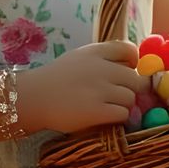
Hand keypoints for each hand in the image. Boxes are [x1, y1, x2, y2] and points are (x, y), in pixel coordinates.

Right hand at [20, 40, 148, 133]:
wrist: (33, 98)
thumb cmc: (56, 79)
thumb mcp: (78, 58)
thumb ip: (103, 58)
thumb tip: (132, 65)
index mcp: (95, 52)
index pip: (129, 50)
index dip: (134, 62)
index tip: (127, 71)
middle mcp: (100, 68)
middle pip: (135, 79)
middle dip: (131, 89)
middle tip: (118, 96)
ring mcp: (99, 90)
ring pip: (131, 98)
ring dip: (124, 105)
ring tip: (108, 107)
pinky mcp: (97, 111)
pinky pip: (123, 114)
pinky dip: (118, 117)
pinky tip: (105, 117)